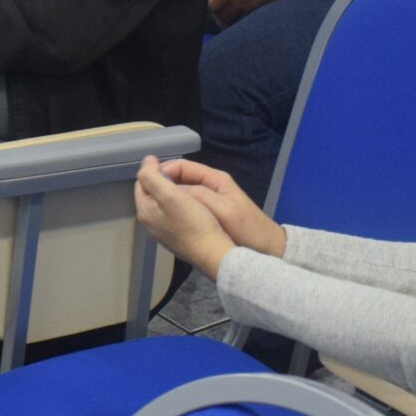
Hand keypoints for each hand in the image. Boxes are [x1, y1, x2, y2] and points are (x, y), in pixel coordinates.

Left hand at [133, 157, 242, 275]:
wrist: (212, 253)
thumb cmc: (193, 222)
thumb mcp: (170, 194)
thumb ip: (153, 176)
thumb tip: (147, 160)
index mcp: (145, 211)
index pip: (142, 183)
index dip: (155, 171)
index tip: (172, 166)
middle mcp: (150, 223)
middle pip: (152, 194)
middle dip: (163, 182)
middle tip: (182, 176)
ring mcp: (163, 233)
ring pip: (163, 205)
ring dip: (173, 194)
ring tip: (189, 187)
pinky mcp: (176, 238)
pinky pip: (173, 215)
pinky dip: (180, 206)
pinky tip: (193, 206)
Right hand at [154, 157, 283, 256]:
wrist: (266, 249)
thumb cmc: (247, 228)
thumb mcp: (222, 210)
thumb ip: (199, 195)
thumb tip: (171, 186)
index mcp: (214, 179)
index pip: (182, 166)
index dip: (164, 171)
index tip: (149, 183)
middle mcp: (210, 185)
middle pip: (179, 178)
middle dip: (163, 184)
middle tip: (148, 198)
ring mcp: (208, 199)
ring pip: (181, 192)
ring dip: (168, 197)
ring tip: (154, 208)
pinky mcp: (207, 213)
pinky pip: (186, 205)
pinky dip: (175, 208)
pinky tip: (168, 218)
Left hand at [208, 0, 290, 25]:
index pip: (212, 4)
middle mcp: (238, 5)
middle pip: (219, 16)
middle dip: (216, 9)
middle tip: (219, 0)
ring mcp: (248, 11)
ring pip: (230, 22)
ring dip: (225, 17)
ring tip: (227, 7)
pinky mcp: (257, 14)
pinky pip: (242, 22)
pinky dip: (237, 20)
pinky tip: (239, 11)